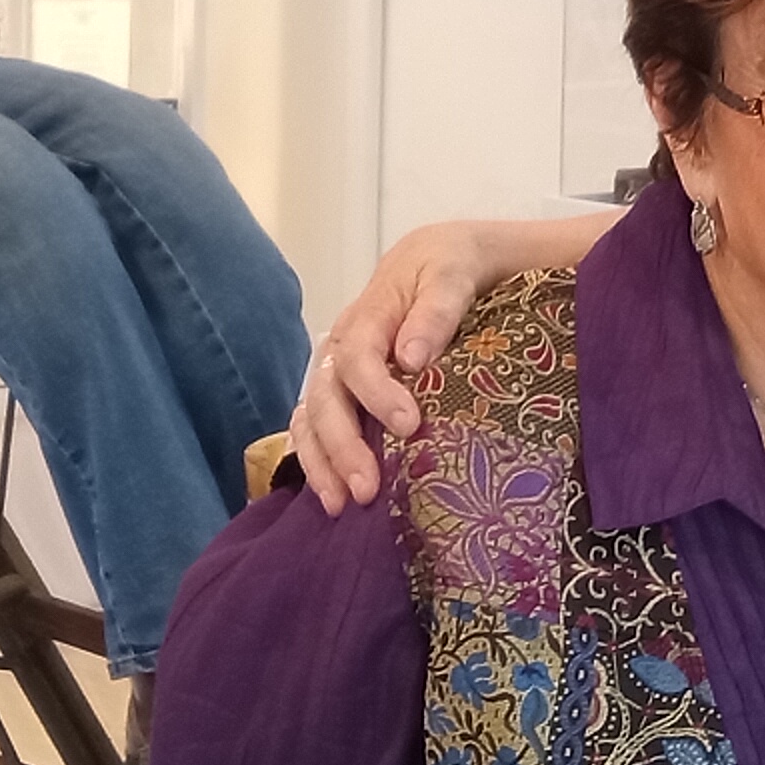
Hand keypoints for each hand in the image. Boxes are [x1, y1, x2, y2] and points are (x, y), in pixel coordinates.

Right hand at [288, 213, 620, 514]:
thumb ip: (436, 310)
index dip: (376, 392)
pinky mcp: (342, 394)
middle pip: (324, 396)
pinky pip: (313, 428)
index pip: (357, 356)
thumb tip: (411, 357)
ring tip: (343, 504)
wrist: (444, 260)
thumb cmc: (453, 267)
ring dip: (321, 462)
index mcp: (368, 314)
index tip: (409, 425)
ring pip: (310, 416)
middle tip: (366, 488)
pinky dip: (317, 462)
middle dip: (341, 445)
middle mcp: (342, 345)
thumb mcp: (454, 273)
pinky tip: (331, 496)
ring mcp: (337, 372)